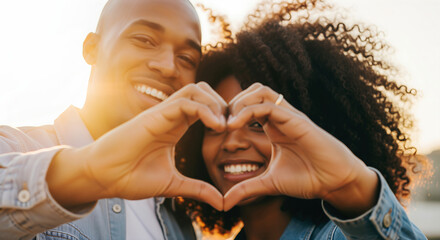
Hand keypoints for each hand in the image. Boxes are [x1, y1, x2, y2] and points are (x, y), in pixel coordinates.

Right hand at [48, 82, 225, 210]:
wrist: (104, 177)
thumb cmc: (132, 177)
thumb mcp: (174, 184)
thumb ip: (198, 189)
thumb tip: (222, 202)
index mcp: (177, 127)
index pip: (206, 107)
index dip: (224, 116)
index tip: (234, 135)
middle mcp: (171, 116)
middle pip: (203, 91)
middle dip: (223, 104)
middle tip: (232, 127)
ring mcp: (163, 113)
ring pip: (195, 89)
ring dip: (215, 103)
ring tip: (223, 126)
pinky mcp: (155, 115)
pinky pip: (185, 101)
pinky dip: (205, 109)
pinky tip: (215, 126)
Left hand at [223, 83, 377, 213]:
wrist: (334, 181)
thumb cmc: (307, 178)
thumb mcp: (269, 183)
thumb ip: (247, 188)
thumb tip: (225, 202)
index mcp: (273, 127)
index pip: (248, 106)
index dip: (229, 113)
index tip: (215, 130)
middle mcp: (280, 117)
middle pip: (252, 92)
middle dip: (232, 102)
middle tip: (219, 122)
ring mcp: (288, 116)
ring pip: (260, 91)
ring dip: (240, 101)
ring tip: (227, 122)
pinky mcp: (296, 119)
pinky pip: (269, 105)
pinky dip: (248, 110)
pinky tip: (235, 125)